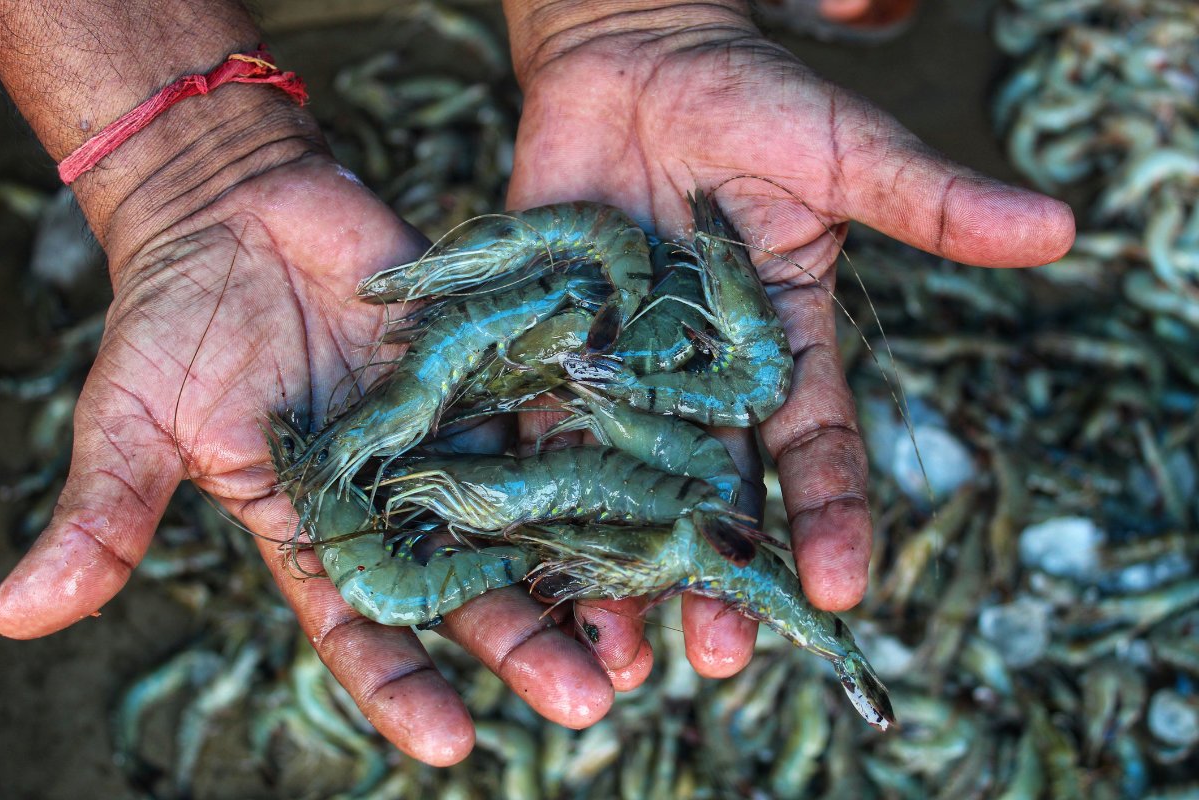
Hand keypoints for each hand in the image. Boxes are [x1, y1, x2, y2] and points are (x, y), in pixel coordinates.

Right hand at [0, 138, 617, 766]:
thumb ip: (108, 513)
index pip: (365, 628)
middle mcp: (400, 498)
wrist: (238, 212)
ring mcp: (452, 434)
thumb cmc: (177, 320)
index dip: (406, 687)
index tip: (455, 742)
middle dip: (525, 645)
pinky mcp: (489, 369)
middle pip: (471, 589)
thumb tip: (13, 616)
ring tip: (644, 629)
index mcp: (317, 531)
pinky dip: (598, 453)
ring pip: (528, 516)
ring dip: (583, 569)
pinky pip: (549, 415)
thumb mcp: (135, 422)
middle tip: (592, 702)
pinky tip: (656, 496)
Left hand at [503, 0, 1073, 683]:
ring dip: (624, 566)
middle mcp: (705, 378)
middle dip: (721, 573)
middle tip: (720, 655)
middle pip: (719, 493)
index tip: (843, 589)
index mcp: (785, 348)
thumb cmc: (749, 98)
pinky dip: (536, 493)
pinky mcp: (550, 348)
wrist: (633, 57)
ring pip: (628, 487)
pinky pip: (541, 428)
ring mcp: (624, 370)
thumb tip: (1059, 228)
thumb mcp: (845, 152)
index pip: (817, 450)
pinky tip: (528, 559)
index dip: (832, 518)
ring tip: (620, 650)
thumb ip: (930, 202)